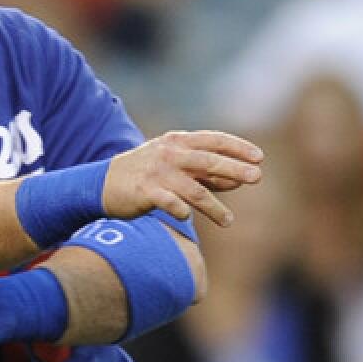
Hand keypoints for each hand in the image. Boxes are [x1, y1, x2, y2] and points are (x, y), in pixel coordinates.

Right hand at [103, 130, 262, 226]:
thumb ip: (205, 173)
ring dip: (214, 207)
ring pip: (193, 190)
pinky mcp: (145, 192)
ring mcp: (157, 173)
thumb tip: (236, 181)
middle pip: (207, 161)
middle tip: (256, 177)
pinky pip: (169, 203)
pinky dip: (180, 210)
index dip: (237, 147)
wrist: (103, 183)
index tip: (259, 158)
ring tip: (228, 221)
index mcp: (178, 142)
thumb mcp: (176, 166)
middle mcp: (169, 154)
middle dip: (234, 168)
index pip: (213, 140)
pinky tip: (186, 217)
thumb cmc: (147, 174)